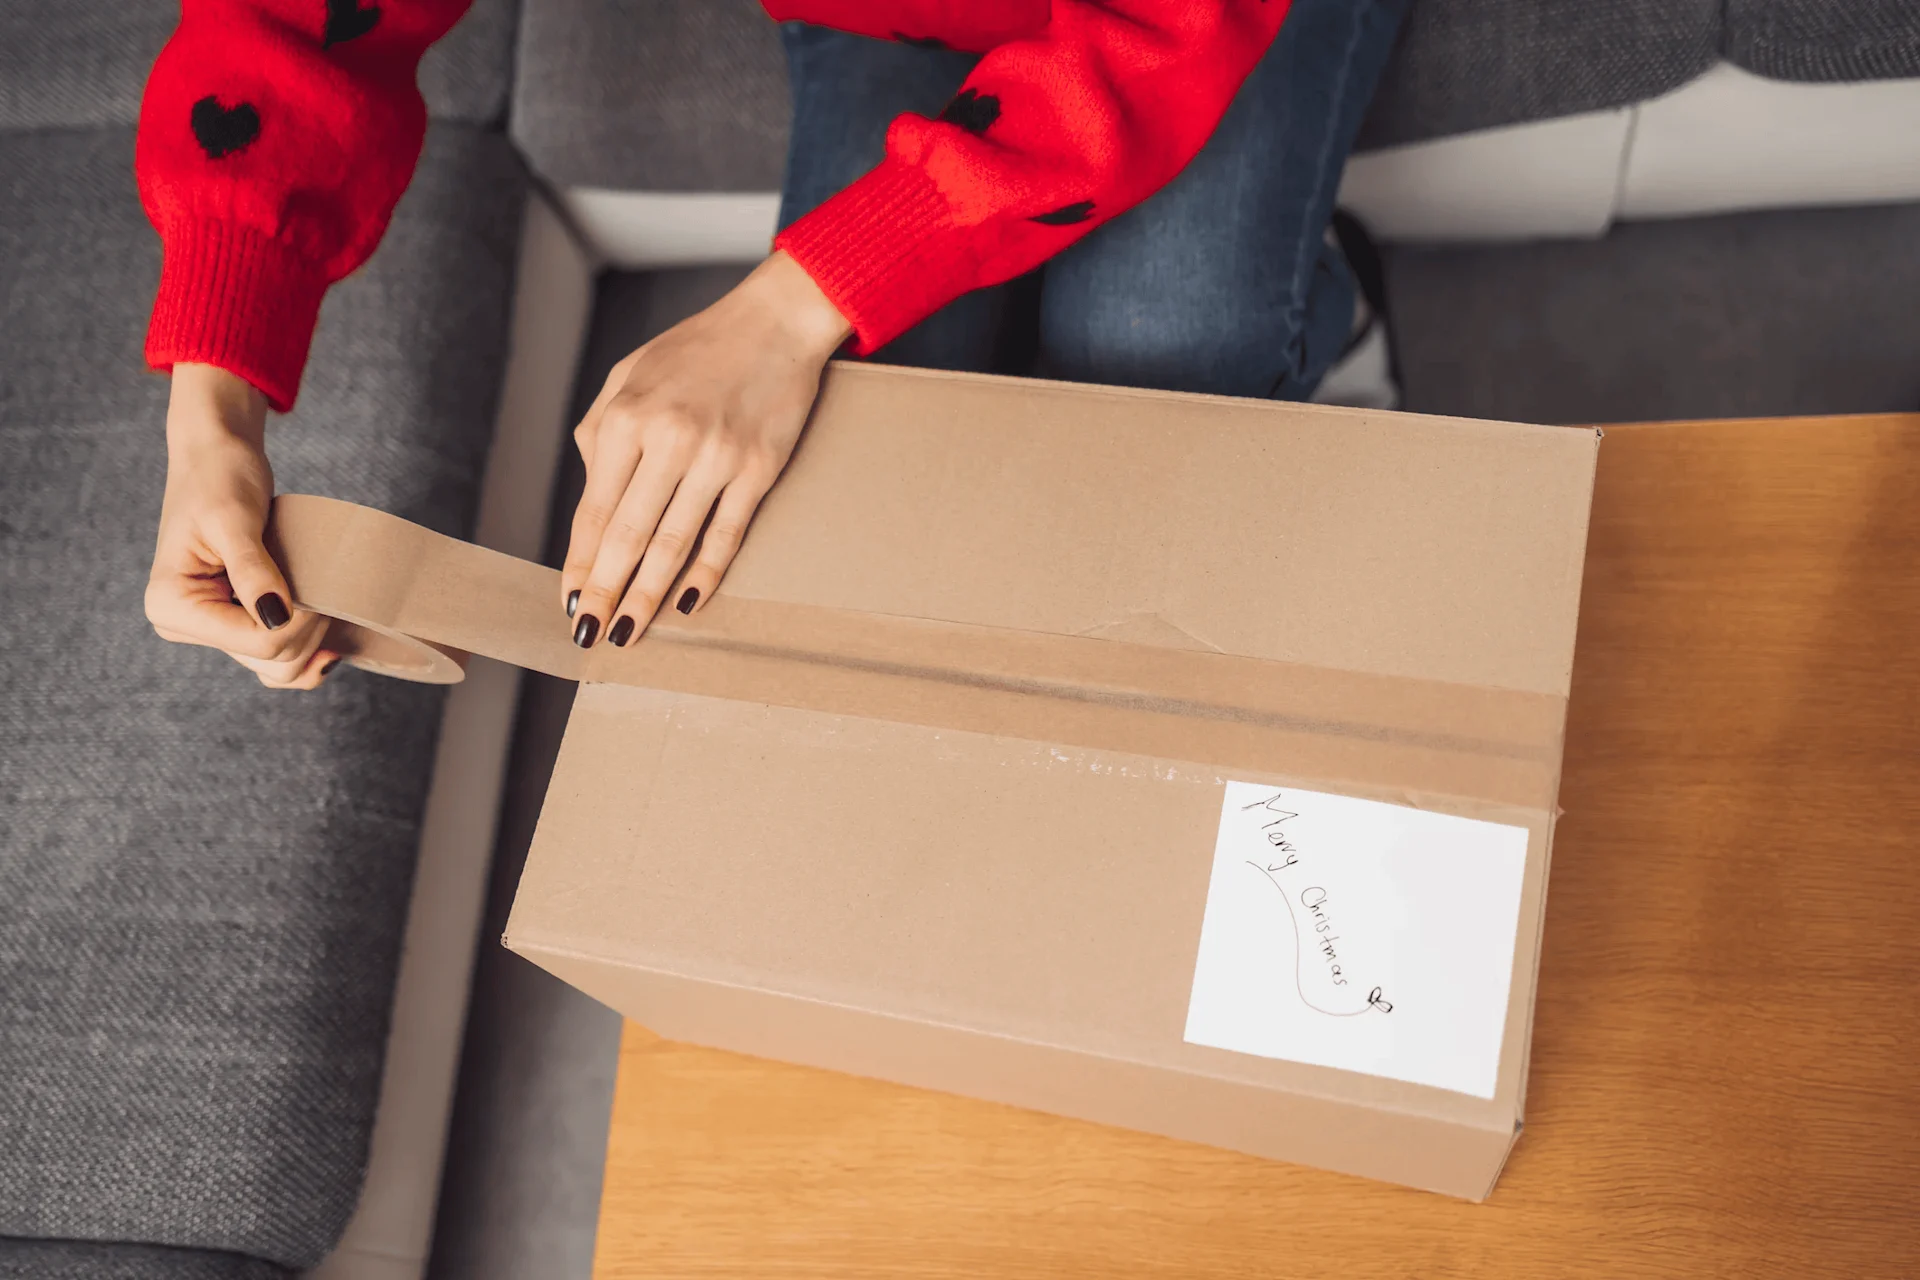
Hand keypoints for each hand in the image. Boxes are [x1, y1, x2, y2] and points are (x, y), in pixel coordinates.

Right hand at [145, 363, 340, 688]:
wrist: (216, 457)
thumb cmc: (219, 477)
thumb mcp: (234, 521)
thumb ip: (252, 571)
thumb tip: (275, 619)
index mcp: (170, 606)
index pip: (258, 643)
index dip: (302, 620)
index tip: (317, 581)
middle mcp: (184, 626)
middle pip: (271, 660)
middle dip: (310, 628)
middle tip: (322, 581)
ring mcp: (211, 628)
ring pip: (278, 667)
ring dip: (312, 640)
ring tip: (323, 595)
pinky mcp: (235, 623)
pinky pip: (276, 659)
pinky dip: (308, 650)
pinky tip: (331, 631)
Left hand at [562, 250, 851, 646]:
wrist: (774, 322)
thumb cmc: (697, 349)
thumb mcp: (629, 375)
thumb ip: (601, 433)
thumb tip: (593, 498)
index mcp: (624, 419)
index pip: (594, 512)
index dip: (580, 564)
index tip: (569, 602)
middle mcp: (666, 441)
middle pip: (627, 538)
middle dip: (604, 594)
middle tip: (589, 637)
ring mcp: (715, 458)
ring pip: (672, 545)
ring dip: (647, 597)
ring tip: (629, 633)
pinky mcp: (757, 469)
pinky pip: (725, 533)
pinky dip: (705, 573)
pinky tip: (687, 603)